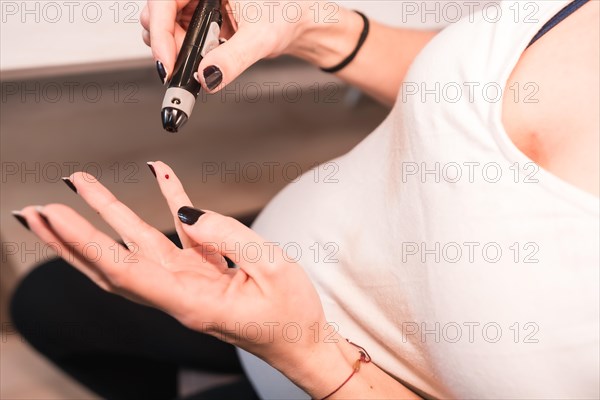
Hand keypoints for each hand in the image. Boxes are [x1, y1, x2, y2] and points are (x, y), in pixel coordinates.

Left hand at [16, 162, 331, 368]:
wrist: (301, 341)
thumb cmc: (291, 316)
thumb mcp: (272, 269)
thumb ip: (229, 236)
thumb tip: (186, 212)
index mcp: (191, 303)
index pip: (125, 271)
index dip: (85, 243)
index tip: (54, 217)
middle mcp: (179, 294)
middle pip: (113, 264)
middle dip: (72, 237)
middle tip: (37, 211)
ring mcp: (189, 281)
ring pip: (138, 246)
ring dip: (108, 216)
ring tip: (83, 185)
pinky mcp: (204, 270)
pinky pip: (180, 232)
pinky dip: (168, 201)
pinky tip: (159, 177)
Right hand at [140, 0, 321, 91]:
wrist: (295, 24)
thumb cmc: (285, 16)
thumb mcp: (260, 37)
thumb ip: (233, 58)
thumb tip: (207, 76)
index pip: (164, 1)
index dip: (159, 30)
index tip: (167, 60)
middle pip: (158, 15)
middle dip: (168, 44)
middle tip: (187, 64)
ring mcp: (196, 4)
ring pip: (164, 28)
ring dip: (177, 51)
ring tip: (207, 58)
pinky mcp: (198, 20)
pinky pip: (178, 38)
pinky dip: (186, 55)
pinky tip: (208, 59)